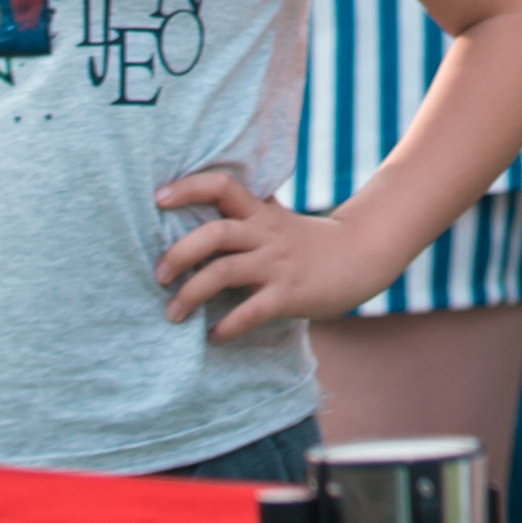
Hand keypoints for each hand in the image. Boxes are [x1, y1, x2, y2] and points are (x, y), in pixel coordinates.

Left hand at [152, 168, 397, 338]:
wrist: (362, 256)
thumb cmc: (311, 242)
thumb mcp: (278, 220)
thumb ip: (246, 216)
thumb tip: (203, 214)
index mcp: (260, 213)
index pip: (222, 186)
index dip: (189, 187)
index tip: (159, 198)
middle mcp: (266, 234)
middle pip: (215, 233)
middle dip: (179, 254)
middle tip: (159, 275)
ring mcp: (278, 264)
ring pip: (224, 272)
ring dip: (191, 294)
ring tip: (172, 313)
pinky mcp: (289, 294)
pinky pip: (250, 312)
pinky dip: (226, 327)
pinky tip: (213, 336)